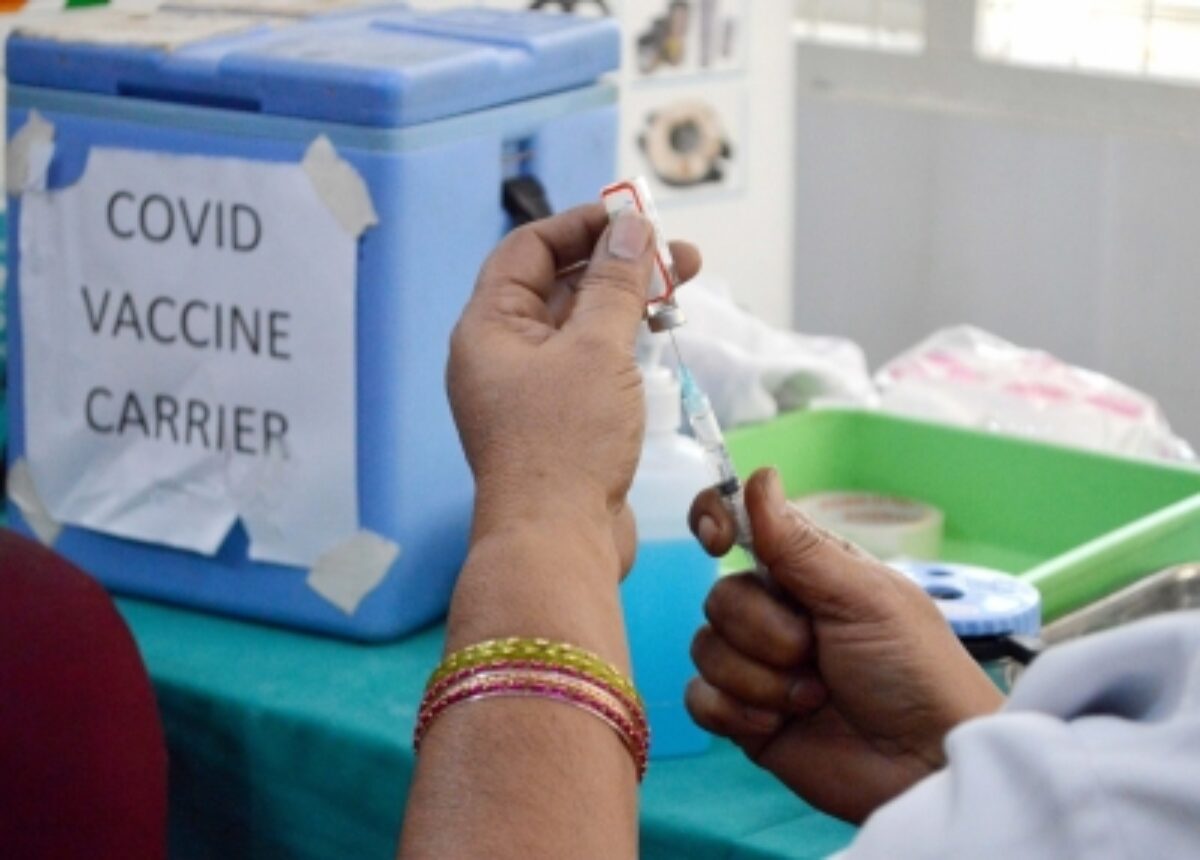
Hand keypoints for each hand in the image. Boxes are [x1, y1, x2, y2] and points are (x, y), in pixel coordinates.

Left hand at [447, 203, 699, 577]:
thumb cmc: (565, 445)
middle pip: (560, 285)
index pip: (530, 249)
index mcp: (489, 327)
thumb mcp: (597, 350)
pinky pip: (590, 364)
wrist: (558, 543)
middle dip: (619, 264)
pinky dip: (623, 344)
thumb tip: (631, 228)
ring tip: (681, 289)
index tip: (635, 216)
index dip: (582, 225)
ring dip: (627, 302)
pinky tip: (659, 336)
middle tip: (679, 255)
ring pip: (581, 326)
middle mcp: (503, 355)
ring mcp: (531, 391)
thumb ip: (616, 283)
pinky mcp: (560, 422)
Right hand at [685, 469, 1003, 822]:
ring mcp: (759, 666)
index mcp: (807, 570)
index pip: (739, 524)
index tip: (717, 541)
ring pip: (705, 648)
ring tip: (814, 697)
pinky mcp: (745, 718)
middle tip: (818, 654)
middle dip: (765, 632)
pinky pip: (700, 699)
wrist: (926, 766)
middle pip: (719, 597)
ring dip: (760, 679)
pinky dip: (736, 713)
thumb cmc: (914, 669)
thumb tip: (759, 475)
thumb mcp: (864, 597)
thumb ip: (800, 546)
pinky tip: (778, 725)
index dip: (714, 521)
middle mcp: (776, 612)